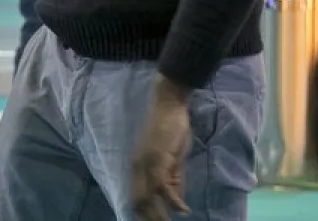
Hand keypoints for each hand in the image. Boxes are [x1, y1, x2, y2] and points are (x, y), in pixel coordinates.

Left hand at [129, 83, 191, 219]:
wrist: (169, 107)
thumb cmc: (170, 131)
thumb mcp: (171, 160)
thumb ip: (173, 179)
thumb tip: (175, 201)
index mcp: (137, 167)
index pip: (134, 197)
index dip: (143, 213)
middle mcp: (136, 167)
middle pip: (137, 201)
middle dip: (150, 218)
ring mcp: (145, 163)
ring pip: (147, 197)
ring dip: (160, 215)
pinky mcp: (157, 159)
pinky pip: (162, 186)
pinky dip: (173, 201)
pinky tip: (183, 209)